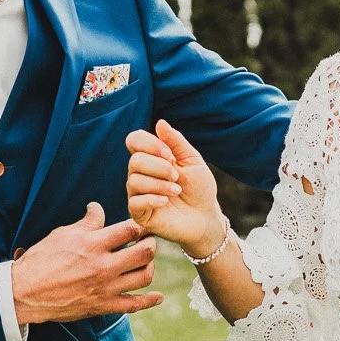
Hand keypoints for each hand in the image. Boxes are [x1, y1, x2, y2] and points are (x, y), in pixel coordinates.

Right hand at [10, 202, 161, 324]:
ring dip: (150, 266)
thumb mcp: (63, 234)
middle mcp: (103, 266)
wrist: (25, 292)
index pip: (130, 230)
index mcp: (93, 244)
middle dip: (151, 243)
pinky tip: (157, 296)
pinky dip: (149, 301)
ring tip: (145, 262)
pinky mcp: (103, 306)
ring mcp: (105, 288)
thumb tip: (98, 208)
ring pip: (144, 277)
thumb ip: (87, 223)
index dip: (140, 225)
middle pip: (145, 252)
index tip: (141, 225)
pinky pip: (134, 305)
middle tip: (148, 241)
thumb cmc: (41, 259)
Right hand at [126, 120, 224, 258]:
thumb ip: (176, 142)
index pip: (134, 140)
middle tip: (177, 176)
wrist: (205, 217)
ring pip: (134, 180)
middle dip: (159, 167)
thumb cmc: (200, 189)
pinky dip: (152, 199)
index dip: (148, 143)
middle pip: (134, 160)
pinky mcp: (139, 213)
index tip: (169, 154)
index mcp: (152, 157)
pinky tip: (166, 201)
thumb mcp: (192, 161)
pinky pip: (135, 201)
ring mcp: (138, 193)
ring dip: (159, 184)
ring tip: (176, 190)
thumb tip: (160, 122)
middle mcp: (141, 173)